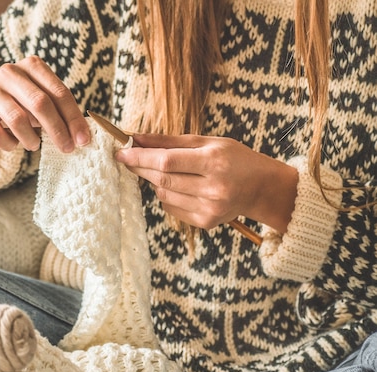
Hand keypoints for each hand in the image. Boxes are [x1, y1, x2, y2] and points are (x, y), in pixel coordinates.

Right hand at [0, 56, 90, 159]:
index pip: (59, 93)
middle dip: (57, 130)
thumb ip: (60, 113)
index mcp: (33, 66)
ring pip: (17, 119)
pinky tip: (12, 144)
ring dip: (30, 139)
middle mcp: (10, 72)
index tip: (83, 140)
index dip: (73, 118)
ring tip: (33, 145)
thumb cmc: (20, 105)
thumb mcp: (40, 103)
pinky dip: (8, 144)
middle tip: (67, 148)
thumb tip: (82, 137)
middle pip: (40, 103)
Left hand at [115, 133, 298, 232]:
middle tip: (127, 158)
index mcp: (214, 162)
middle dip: (140, 167)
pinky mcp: (206, 222)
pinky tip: (180, 186)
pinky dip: (167, 195)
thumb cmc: (234, 159)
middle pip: (162, 179)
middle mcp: (213, 188)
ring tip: (164, 170)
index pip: (167, 161)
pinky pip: (171, 207)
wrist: (262, 188)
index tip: (121, 152)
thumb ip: (170, 141)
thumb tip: (136, 138)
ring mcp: (209, 208)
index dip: (140, 157)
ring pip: (163, 194)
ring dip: (155, 181)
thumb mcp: (208, 142)